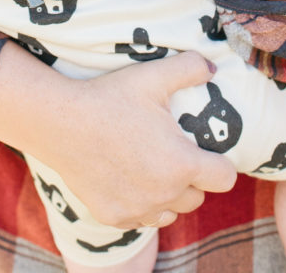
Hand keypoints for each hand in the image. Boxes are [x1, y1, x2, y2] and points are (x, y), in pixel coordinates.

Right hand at [0, 44, 236, 228]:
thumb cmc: (110, 98)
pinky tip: (124, 177)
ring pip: (170, 211)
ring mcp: (139, 209)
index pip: (225, 178)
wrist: (61, 123)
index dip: (219, 163)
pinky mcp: (114, 217)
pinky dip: (139, 203)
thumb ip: (189, 68)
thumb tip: (212, 67)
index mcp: (182, 163)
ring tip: (149, 166)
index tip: (203, 150)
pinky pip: (140, 218)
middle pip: (197, 197)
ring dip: (167, 194)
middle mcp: (165, 194)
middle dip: (190, 178)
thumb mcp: (152, 76)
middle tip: (170, 152)